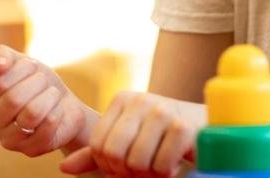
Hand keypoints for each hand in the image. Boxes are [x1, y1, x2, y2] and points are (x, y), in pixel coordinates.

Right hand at [0, 45, 94, 157]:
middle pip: (14, 99)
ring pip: (32, 113)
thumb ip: (0, 55)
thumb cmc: (33, 80)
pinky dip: (57, 110)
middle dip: (36, 82)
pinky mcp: (31, 151)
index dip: (21, 69)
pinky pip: (49, 124)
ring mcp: (9, 142)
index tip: (31, 65)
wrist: (60, 102)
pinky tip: (56, 109)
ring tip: (51, 93)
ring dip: (49, 95)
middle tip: (43, 79)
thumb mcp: (16, 60)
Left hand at [61, 91, 204, 177]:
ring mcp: (162, 111)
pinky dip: (165, 174)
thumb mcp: (127, 139)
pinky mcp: (183, 127)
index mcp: (121, 100)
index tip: (124, 168)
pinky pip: (161, 165)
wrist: (206, 127)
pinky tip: (173, 164)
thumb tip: (64, 168)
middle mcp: (139, 100)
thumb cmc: (160, 136)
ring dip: (147, 175)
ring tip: (157, 166)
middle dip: (126, 172)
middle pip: (113, 154)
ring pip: (136, 162)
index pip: (97, 146)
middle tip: (141, 172)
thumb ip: (95, 154)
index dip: (108, 167)